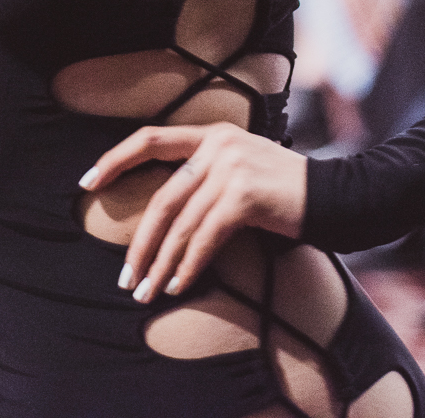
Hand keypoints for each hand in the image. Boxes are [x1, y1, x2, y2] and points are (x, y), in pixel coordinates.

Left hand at [82, 123, 306, 304]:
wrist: (337, 196)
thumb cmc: (287, 191)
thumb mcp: (243, 168)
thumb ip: (207, 177)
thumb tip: (165, 217)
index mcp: (212, 134)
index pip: (151, 139)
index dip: (115, 159)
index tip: (86, 183)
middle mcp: (218, 145)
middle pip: (162, 198)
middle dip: (140, 243)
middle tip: (126, 277)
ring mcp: (231, 168)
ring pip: (181, 224)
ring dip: (161, 264)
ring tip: (147, 291)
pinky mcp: (245, 196)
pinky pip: (205, 238)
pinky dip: (188, 265)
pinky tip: (178, 285)